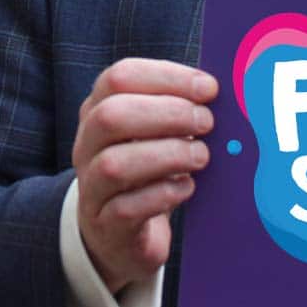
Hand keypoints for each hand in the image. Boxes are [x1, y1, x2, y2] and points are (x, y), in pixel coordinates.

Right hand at [72, 59, 217, 293]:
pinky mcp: (106, 224)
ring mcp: (91, 186)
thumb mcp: (160, 130)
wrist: (121, 228)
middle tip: (207, 122)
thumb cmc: (150, 166)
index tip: (209, 88)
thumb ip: (182, 106)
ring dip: (168, 155)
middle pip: (111, 116)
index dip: (168, 77)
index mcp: (99, 108)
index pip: (120, 77)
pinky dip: (164, 194)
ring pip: (114, 164)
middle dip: (168, 114)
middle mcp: (86, 144)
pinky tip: (187, 187)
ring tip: (201, 156)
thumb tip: (220, 90)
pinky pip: (127, 208)